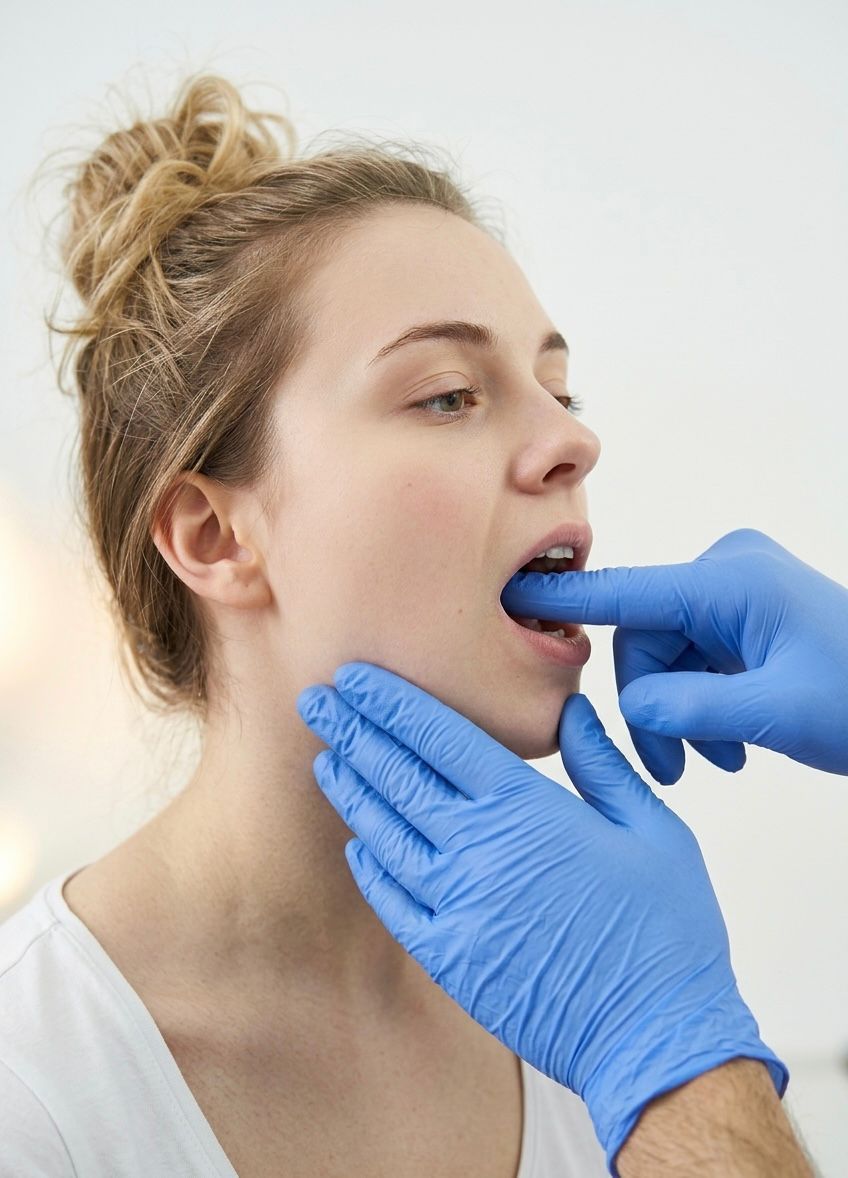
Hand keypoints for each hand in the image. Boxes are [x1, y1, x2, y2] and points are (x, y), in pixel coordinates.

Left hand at [296, 664, 787, 1175]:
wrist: (655, 1036)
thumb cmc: (666, 929)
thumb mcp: (653, 829)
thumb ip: (602, 764)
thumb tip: (572, 710)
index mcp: (527, 809)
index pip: (440, 736)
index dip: (392, 702)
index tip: (357, 677)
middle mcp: (479, 850)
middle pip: (398, 775)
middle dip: (353, 730)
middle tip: (316, 698)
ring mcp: (457, 906)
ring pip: (385, 832)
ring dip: (351, 790)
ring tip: (326, 757)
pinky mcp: (449, 958)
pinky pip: (392, 901)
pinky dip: (369, 866)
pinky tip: (357, 842)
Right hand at [501, 527, 847, 783]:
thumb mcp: (775, 712)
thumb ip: (691, 709)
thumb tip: (634, 710)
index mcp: (730, 582)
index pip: (627, 591)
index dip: (567, 599)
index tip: (509, 594)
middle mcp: (727, 576)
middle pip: (647, 641)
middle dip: (652, 706)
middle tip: (673, 768)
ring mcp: (738, 596)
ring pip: (668, 658)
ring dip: (681, 714)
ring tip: (717, 761)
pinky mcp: (746, 619)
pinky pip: (697, 661)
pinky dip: (704, 705)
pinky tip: (732, 747)